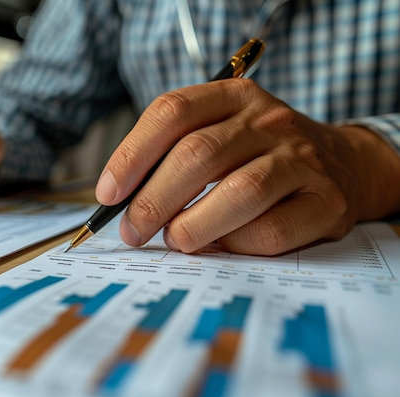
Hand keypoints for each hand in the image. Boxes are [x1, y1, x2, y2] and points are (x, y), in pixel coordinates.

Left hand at [95, 79, 399, 254]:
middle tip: (132, 232)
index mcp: (233, 96)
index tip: (107, 195)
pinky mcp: (326, 200)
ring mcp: (302, 158)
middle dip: (152, 200)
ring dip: (193, 226)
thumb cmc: (259, 155)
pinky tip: (223, 246)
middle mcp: (268, 120)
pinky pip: (270, 231)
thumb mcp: (220, 135)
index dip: (131, 155)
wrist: (343, 164)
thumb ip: (174, 158)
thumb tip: (123, 203)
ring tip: (174, 240)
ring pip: (238, 192)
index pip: (172, 112)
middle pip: (198, 154)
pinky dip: (235, 246)